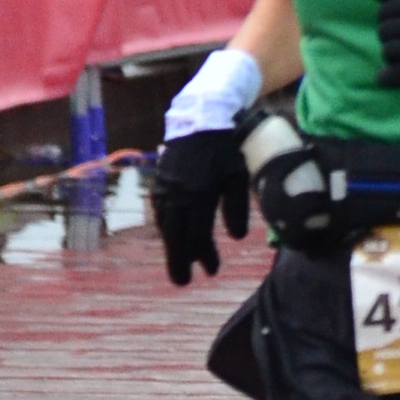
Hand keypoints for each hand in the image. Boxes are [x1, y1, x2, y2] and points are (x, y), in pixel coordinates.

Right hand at [152, 127, 250, 285]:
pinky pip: (160, 210)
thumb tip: (236, 238)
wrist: (201, 117)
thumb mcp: (239, 176)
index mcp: (200, 194)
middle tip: (182, 282)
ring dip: (173, 245)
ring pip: (166, 224)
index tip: (210, 272)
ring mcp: (166, 187)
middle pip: (176, 235)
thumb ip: (237, 207)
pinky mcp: (161, 180)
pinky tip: (171, 235)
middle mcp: (178, 194)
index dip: (204, 255)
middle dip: (179, 260)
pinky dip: (166, 226)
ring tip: (181, 262)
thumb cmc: (227, 148)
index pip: (199, 234)